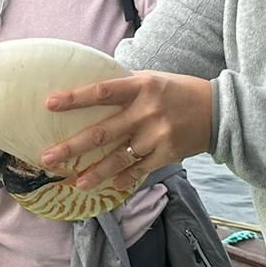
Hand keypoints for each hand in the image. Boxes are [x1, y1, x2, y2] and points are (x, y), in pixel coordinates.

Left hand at [40, 71, 212, 191]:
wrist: (217, 111)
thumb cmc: (177, 91)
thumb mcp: (152, 79)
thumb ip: (124, 87)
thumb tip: (91, 92)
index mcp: (140, 86)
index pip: (102, 92)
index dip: (75, 99)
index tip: (49, 104)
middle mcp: (146, 110)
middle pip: (103, 132)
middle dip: (72, 146)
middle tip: (48, 157)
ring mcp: (157, 134)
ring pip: (119, 157)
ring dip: (96, 173)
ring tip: (76, 183)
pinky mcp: (167, 153)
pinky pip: (140, 169)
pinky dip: (125, 179)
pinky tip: (110, 187)